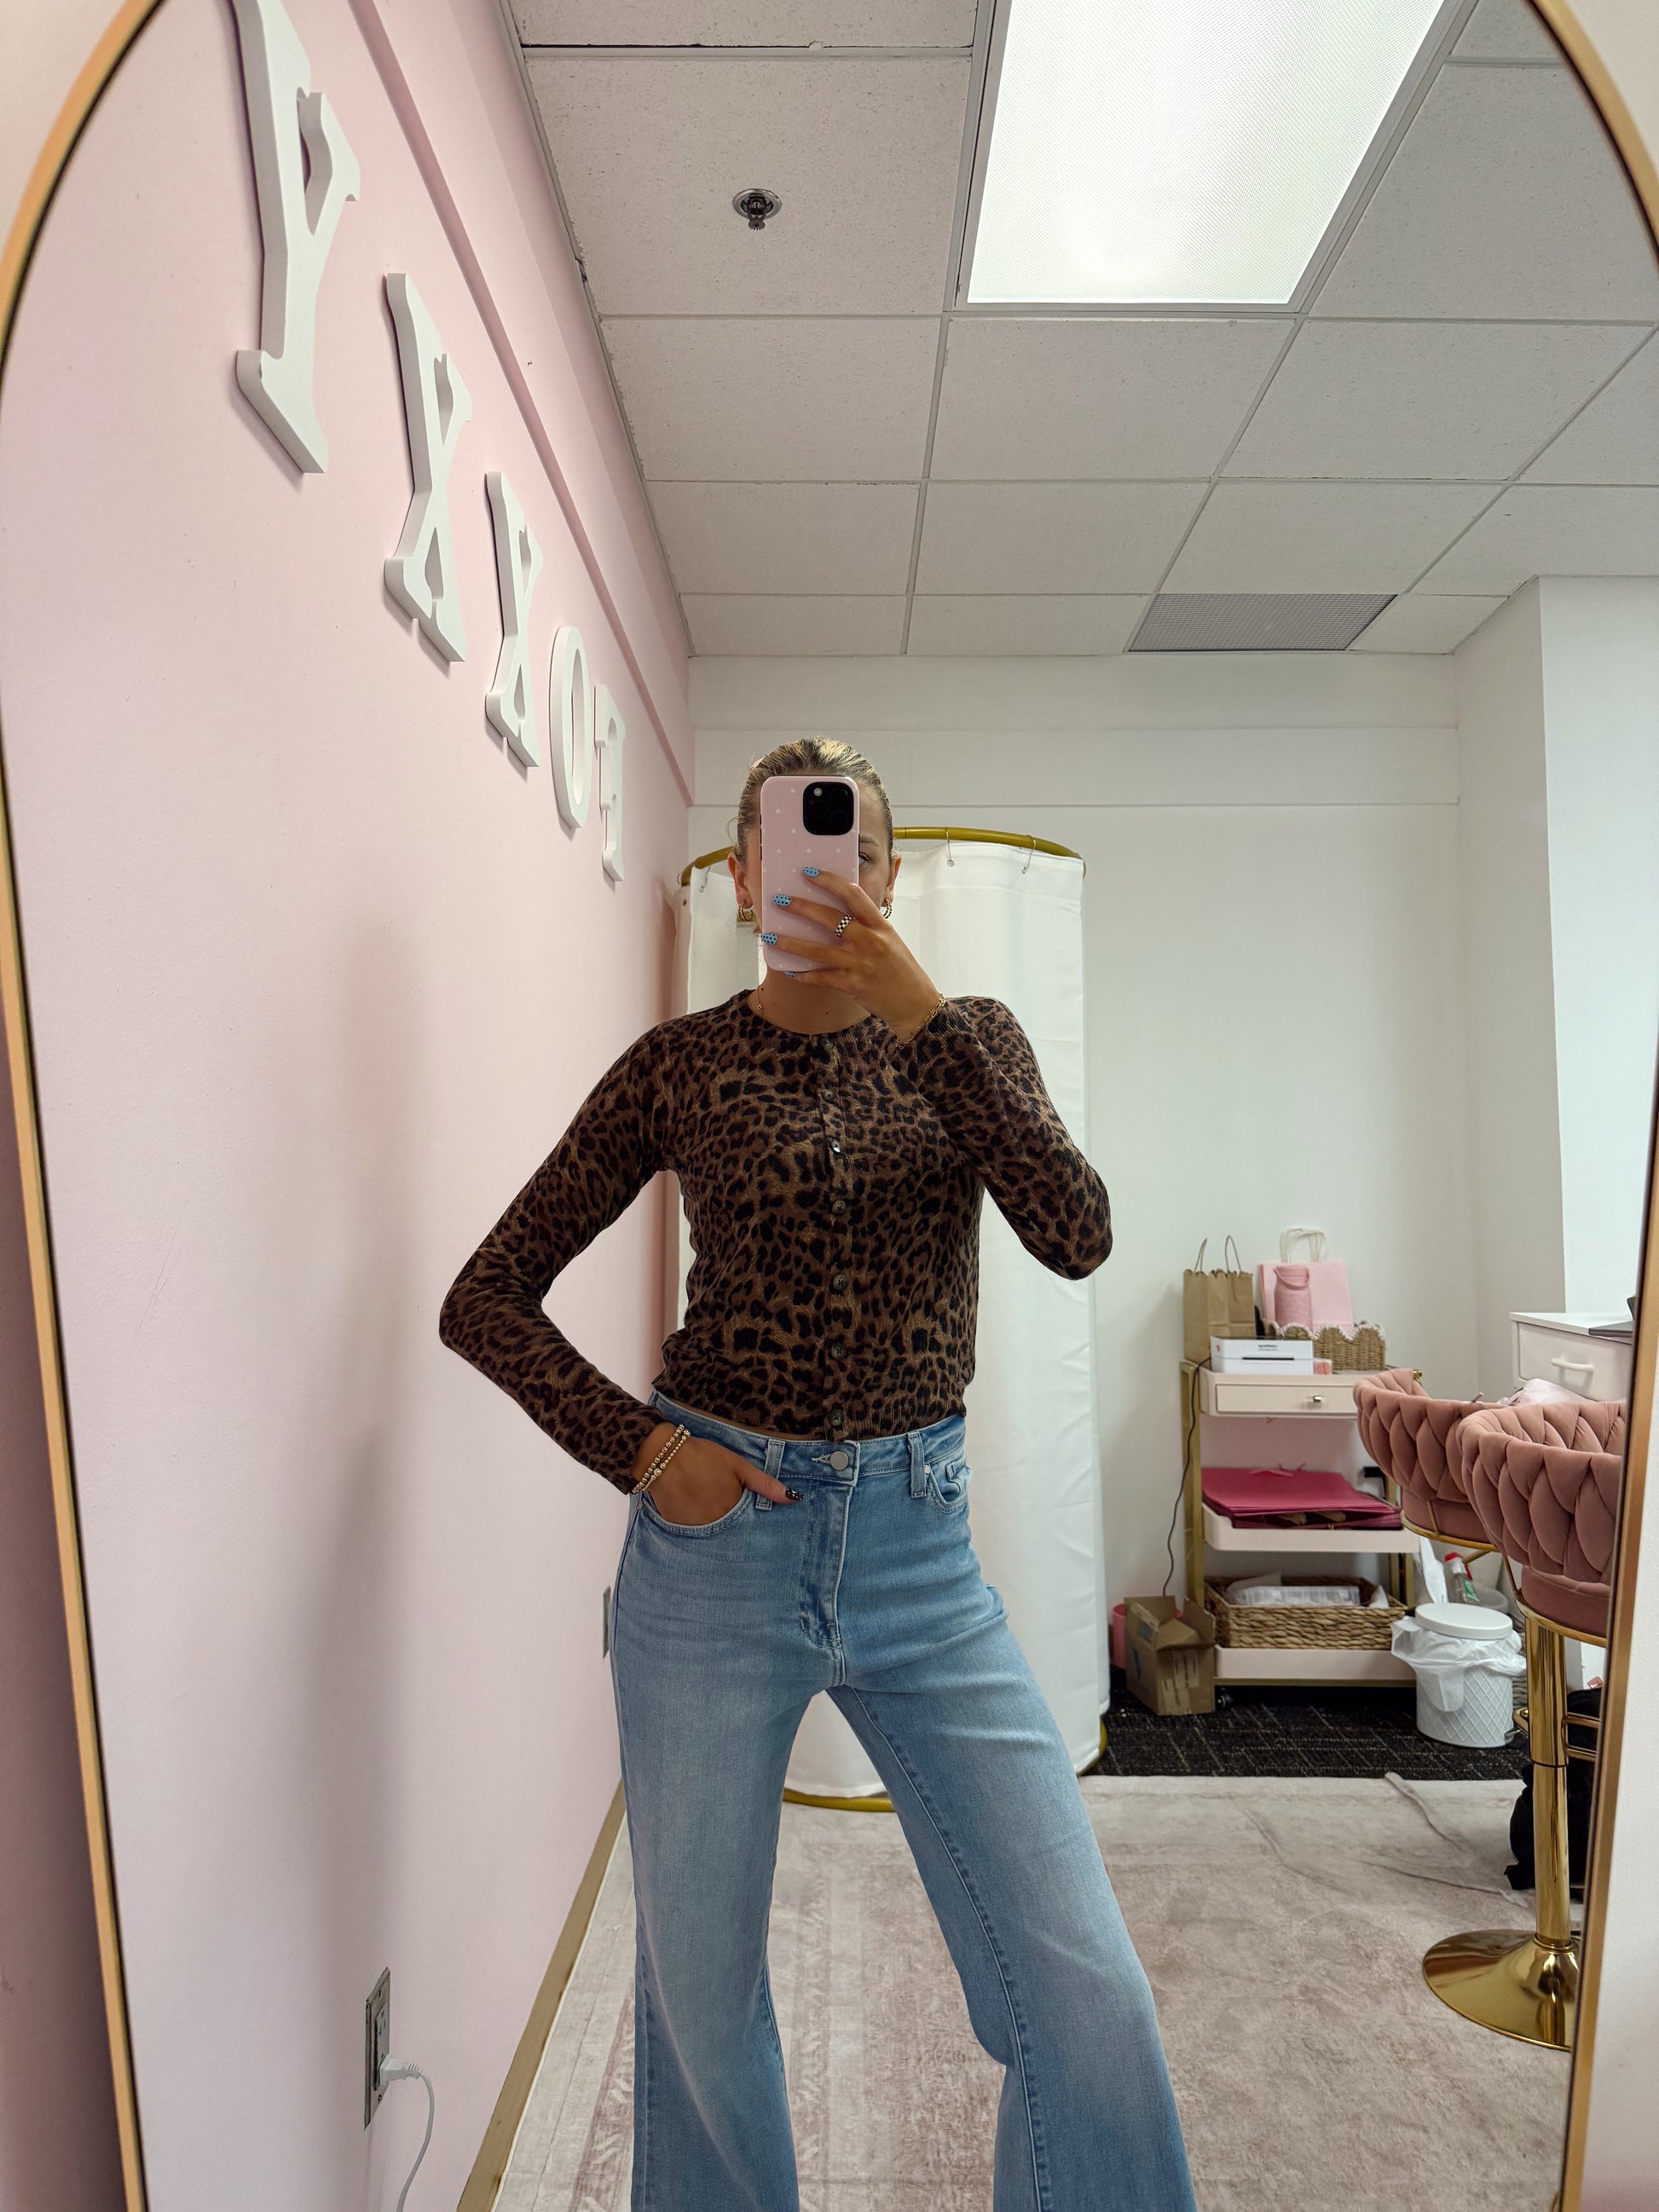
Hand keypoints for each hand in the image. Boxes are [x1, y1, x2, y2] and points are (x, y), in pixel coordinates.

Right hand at [630, 1424, 798, 1523]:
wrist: (663, 1456)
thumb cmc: (704, 1457)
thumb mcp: (738, 1466)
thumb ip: (765, 1485)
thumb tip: (794, 1499)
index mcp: (734, 1510)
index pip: (751, 1529)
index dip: (753, 1526)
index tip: (755, 1526)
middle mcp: (716, 1525)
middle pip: (732, 1536)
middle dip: (736, 1531)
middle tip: (732, 1520)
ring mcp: (696, 1530)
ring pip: (713, 1538)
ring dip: (717, 1531)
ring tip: (711, 1513)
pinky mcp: (678, 1530)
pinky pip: (694, 1535)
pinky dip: (699, 1528)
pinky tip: (696, 1513)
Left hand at [766, 870, 941, 1040]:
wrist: (915, 1002)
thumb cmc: (901, 969)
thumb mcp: (890, 940)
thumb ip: (868, 925)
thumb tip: (838, 912)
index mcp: (880, 925)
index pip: (853, 895)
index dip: (830, 881)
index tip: (809, 873)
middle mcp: (870, 941)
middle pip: (830, 918)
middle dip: (802, 907)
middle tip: (781, 901)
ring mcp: (860, 963)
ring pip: (818, 950)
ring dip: (791, 943)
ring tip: (769, 937)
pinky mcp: (853, 985)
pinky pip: (822, 978)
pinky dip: (805, 975)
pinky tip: (791, 971)